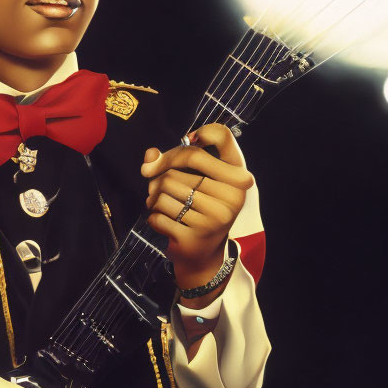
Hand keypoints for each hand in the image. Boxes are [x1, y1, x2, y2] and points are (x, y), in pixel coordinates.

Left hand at [141, 123, 253, 306]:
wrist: (203, 255)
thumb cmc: (199, 206)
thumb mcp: (194, 180)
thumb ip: (171, 160)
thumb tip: (150, 156)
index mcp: (238, 176)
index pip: (222, 136)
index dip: (202, 132)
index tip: (189, 139)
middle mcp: (233, 195)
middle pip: (178, 166)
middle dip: (159, 174)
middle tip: (157, 185)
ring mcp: (215, 217)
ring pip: (164, 189)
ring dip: (152, 196)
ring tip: (158, 203)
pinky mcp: (195, 236)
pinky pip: (157, 214)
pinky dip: (152, 216)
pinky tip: (162, 221)